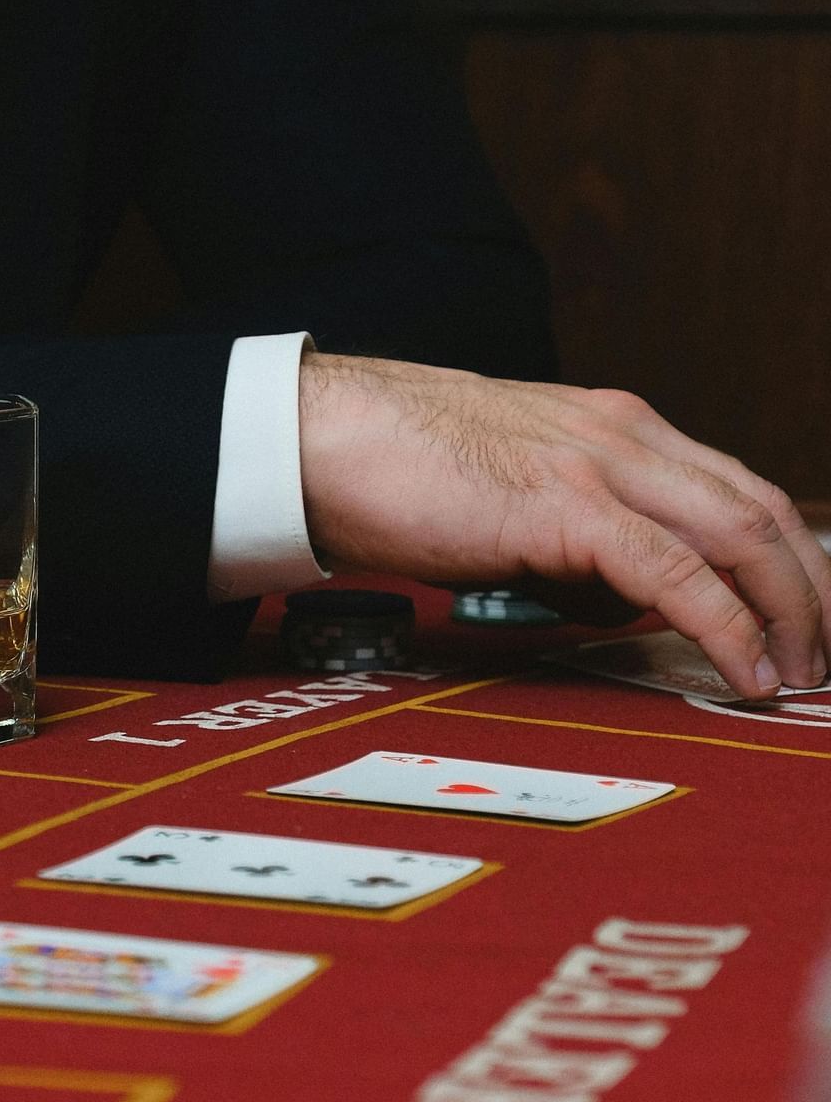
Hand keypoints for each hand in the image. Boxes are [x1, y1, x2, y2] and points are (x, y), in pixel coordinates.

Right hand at [299, 354, 830, 699]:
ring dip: (789, 611)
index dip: (784, 558)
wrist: (321, 437)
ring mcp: (599, 464)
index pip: (733, 486)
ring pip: (742, 532)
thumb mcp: (506, 497)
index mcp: (610, 425)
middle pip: (763, 507)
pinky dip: (725, 629)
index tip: (798, 618)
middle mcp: (623, 434)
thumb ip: (572, 540)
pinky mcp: (566, 507)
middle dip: (811, 588)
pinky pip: (676, 575)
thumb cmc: (392, 467)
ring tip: (798, 675)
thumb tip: (612, 602)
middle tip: (821, 656)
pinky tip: (743, 672)